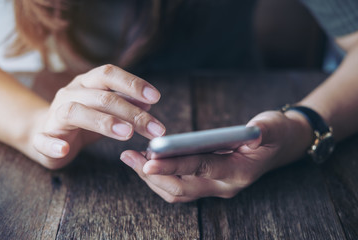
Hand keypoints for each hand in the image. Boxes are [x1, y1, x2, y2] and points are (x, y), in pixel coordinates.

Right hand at [30, 64, 165, 168]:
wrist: (46, 132)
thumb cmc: (84, 119)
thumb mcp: (107, 108)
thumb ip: (125, 103)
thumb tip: (149, 103)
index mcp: (87, 83)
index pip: (109, 74)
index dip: (132, 84)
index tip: (155, 97)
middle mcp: (71, 93)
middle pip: (102, 97)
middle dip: (132, 112)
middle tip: (155, 129)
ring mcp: (55, 114)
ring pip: (75, 112)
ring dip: (103, 122)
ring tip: (127, 134)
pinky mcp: (41, 137)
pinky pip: (42, 140)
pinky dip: (53, 144)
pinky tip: (64, 149)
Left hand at [120, 110, 311, 201]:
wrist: (281, 146)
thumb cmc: (276, 134)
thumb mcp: (273, 127)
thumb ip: (262, 130)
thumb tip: (251, 130)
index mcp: (240, 172)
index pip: (202, 169)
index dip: (174, 165)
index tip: (148, 160)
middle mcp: (225, 185)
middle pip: (181, 188)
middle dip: (153, 174)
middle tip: (129, 156)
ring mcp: (216, 187)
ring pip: (177, 192)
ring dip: (152, 178)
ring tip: (131, 158)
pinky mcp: (209, 183)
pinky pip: (180, 187)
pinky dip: (161, 176)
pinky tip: (148, 162)